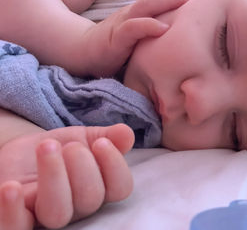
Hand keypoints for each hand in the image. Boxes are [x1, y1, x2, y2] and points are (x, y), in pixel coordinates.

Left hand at [0, 124, 133, 228]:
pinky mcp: (19, 217)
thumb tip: (127, 134)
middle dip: (83, 166)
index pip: (120, 188)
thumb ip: (109, 136)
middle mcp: (78, 206)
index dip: (115, 166)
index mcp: (100, 186)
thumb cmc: (60, 148)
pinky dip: (13, 211)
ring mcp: (48, 214)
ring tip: (48, 147)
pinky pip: (17, 227)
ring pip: (58, 212)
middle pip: (91, 199)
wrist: (24, 154)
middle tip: (69, 146)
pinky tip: (11, 187)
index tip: (101, 143)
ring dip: (54, 177)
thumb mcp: (85, 137)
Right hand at [85, 0, 191, 77]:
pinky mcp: (117, 38)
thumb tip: (173, 29)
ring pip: (145, 6)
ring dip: (166, 1)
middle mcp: (131, 13)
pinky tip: (164, 27)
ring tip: (185, 0)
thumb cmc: (115, 45)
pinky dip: (148, 26)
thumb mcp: (136, 34)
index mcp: (136, 12)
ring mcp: (123, 24)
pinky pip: (133, 28)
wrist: (85, 52)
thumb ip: (151, 29)